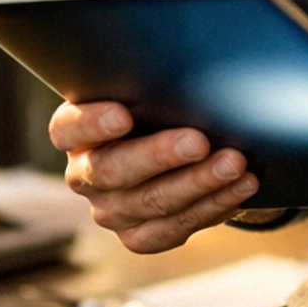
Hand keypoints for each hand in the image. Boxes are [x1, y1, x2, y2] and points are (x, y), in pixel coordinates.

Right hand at [51, 100, 258, 253]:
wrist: (172, 158)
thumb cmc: (157, 112)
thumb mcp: (146, 94)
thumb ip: (152, 85)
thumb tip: (195, 70)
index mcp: (75, 133)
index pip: (68, 129)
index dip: (92, 124)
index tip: (123, 115)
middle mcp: (85, 175)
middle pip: (112, 171)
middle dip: (159, 155)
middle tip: (198, 141)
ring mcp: (110, 210)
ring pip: (150, 202)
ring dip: (198, 182)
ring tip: (234, 163)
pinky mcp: (138, 236)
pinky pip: (173, 228)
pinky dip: (213, 205)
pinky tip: (239, 187)